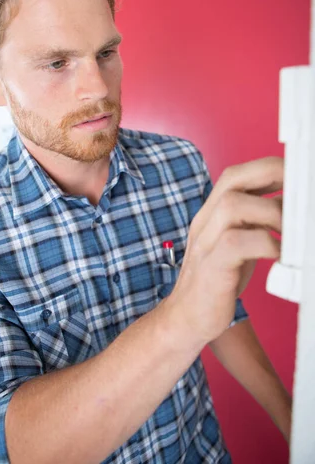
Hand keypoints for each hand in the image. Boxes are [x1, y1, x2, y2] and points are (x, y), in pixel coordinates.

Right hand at [170, 157, 282, 344]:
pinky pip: (237, 242)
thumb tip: (290, 206)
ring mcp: (205, 242)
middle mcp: (205, 221)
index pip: (236, 174)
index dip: (268, 168)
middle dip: (272, 175)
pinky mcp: (211, 266)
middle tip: (299, 193)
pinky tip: (279, 256)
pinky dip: (266, 244)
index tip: (295, 176)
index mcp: (211, 212)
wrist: (186, 317)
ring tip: (290, 231)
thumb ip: (254, 222)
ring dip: (272, 212)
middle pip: (232, 178)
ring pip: (233, 205)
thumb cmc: (217, 280)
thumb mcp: (237, 242)